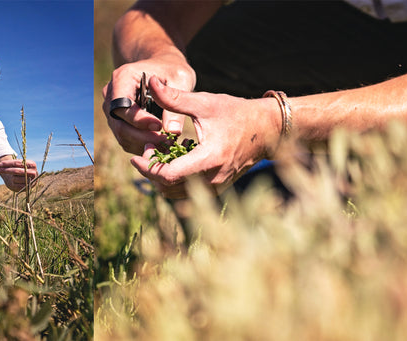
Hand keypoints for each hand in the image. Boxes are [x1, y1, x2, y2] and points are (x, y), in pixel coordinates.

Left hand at [0, 157, 37, 191]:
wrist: (29, 179)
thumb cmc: (22, 169)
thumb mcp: (19, 165)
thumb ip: (13, 164)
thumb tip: (0, 165)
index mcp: (32, 164)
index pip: (18, 163)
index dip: (8, 163)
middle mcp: (33, 172)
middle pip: (16, 171)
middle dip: (5, 170)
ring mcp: (31, 181)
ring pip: (16, 178)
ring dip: (9, 176)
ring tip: (9, 176)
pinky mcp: (28, 187)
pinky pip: (17, 185)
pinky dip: (12, 182)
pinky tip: (9, 180)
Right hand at [101, 55, 195, 154]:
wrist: (162, 68)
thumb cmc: (172, 70)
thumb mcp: (180, 78)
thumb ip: (176, 101)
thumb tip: (173, 131)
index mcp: (123, 77)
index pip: (122, 105)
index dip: (139, 120)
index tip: (160, 127)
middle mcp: (111, 93)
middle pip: (118, 123)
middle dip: (141, 136)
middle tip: (165, 142)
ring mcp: (111, 108)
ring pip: (120, 134)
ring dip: (142, 143)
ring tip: (165, 144)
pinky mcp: (117, 119)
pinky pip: (125, 137)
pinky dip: (141, 144)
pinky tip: (159, 143)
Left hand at [129, 76, 282, 198]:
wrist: (269, 129)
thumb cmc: (237, 113)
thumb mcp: (205, 103)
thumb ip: (175, 97)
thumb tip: (152, 81)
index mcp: (209, 159)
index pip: (167, 175)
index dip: (146, 167)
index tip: (138, 153)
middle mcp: (213, 179)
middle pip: (168, 187)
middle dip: (151, 171)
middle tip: (148, 148)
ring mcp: (217, 186)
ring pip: (176, 193)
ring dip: (162, 176)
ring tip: (159, 153)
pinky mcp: (218, 188)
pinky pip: (188, 191)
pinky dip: (175, 179)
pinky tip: (174, 158)